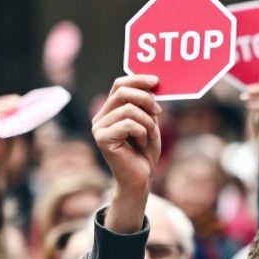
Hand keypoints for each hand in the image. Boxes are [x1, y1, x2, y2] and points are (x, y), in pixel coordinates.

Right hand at [91, 75, 161, 233]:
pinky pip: (128, 124)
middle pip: (122, 92)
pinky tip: (143, 143)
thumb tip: (153, 84)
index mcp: (110, 111)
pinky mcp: (102, 138)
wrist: (141, 178)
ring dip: (148, 122)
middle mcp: (100, 117)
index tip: (157, 80)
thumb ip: (147, 106)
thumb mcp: (150, 124)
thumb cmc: (145, 153)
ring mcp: (99, 128)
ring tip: (151, 135)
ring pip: (129, 109)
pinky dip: (143, 132)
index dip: (137, 79)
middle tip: (159, 112)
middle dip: (146, 99)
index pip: (119, 85)